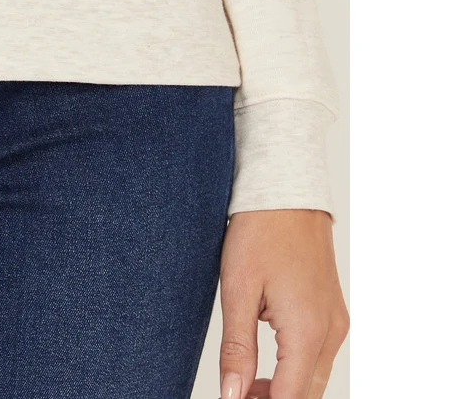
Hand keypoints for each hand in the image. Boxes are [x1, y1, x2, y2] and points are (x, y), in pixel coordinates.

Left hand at [218, 209, 348, 398]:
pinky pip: (319, 354)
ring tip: (245, 382)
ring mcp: (336, 320)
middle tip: (238, 393)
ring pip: (315, 377)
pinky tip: (266, 360)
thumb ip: (237, 348)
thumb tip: (233, 394)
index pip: (290, 398)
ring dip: (285, 388)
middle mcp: (330, 330)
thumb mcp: (238, 289)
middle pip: (307, 393)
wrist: (286, 190)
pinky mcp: (332, 310)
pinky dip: (296, 367)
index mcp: (308, 330)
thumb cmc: (260, 230)